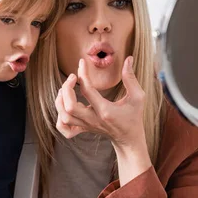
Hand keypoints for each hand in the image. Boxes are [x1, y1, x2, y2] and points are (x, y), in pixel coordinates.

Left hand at [55, 55, 151, 185]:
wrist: (128, 138)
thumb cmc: (133, 116)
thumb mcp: (138, 97)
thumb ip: (131, 78)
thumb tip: (128, 59)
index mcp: (105, 111)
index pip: (88, 90)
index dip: (83, 74)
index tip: (82, 63)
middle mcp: (93, 120)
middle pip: (70, 107)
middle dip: (66, 88)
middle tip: (72, 77)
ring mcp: (86, 126)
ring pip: (64, 117)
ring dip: (60, 101)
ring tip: (65, 89)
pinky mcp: (83, 129)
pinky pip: (64, 129)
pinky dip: (60, 118)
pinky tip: (64, 107)